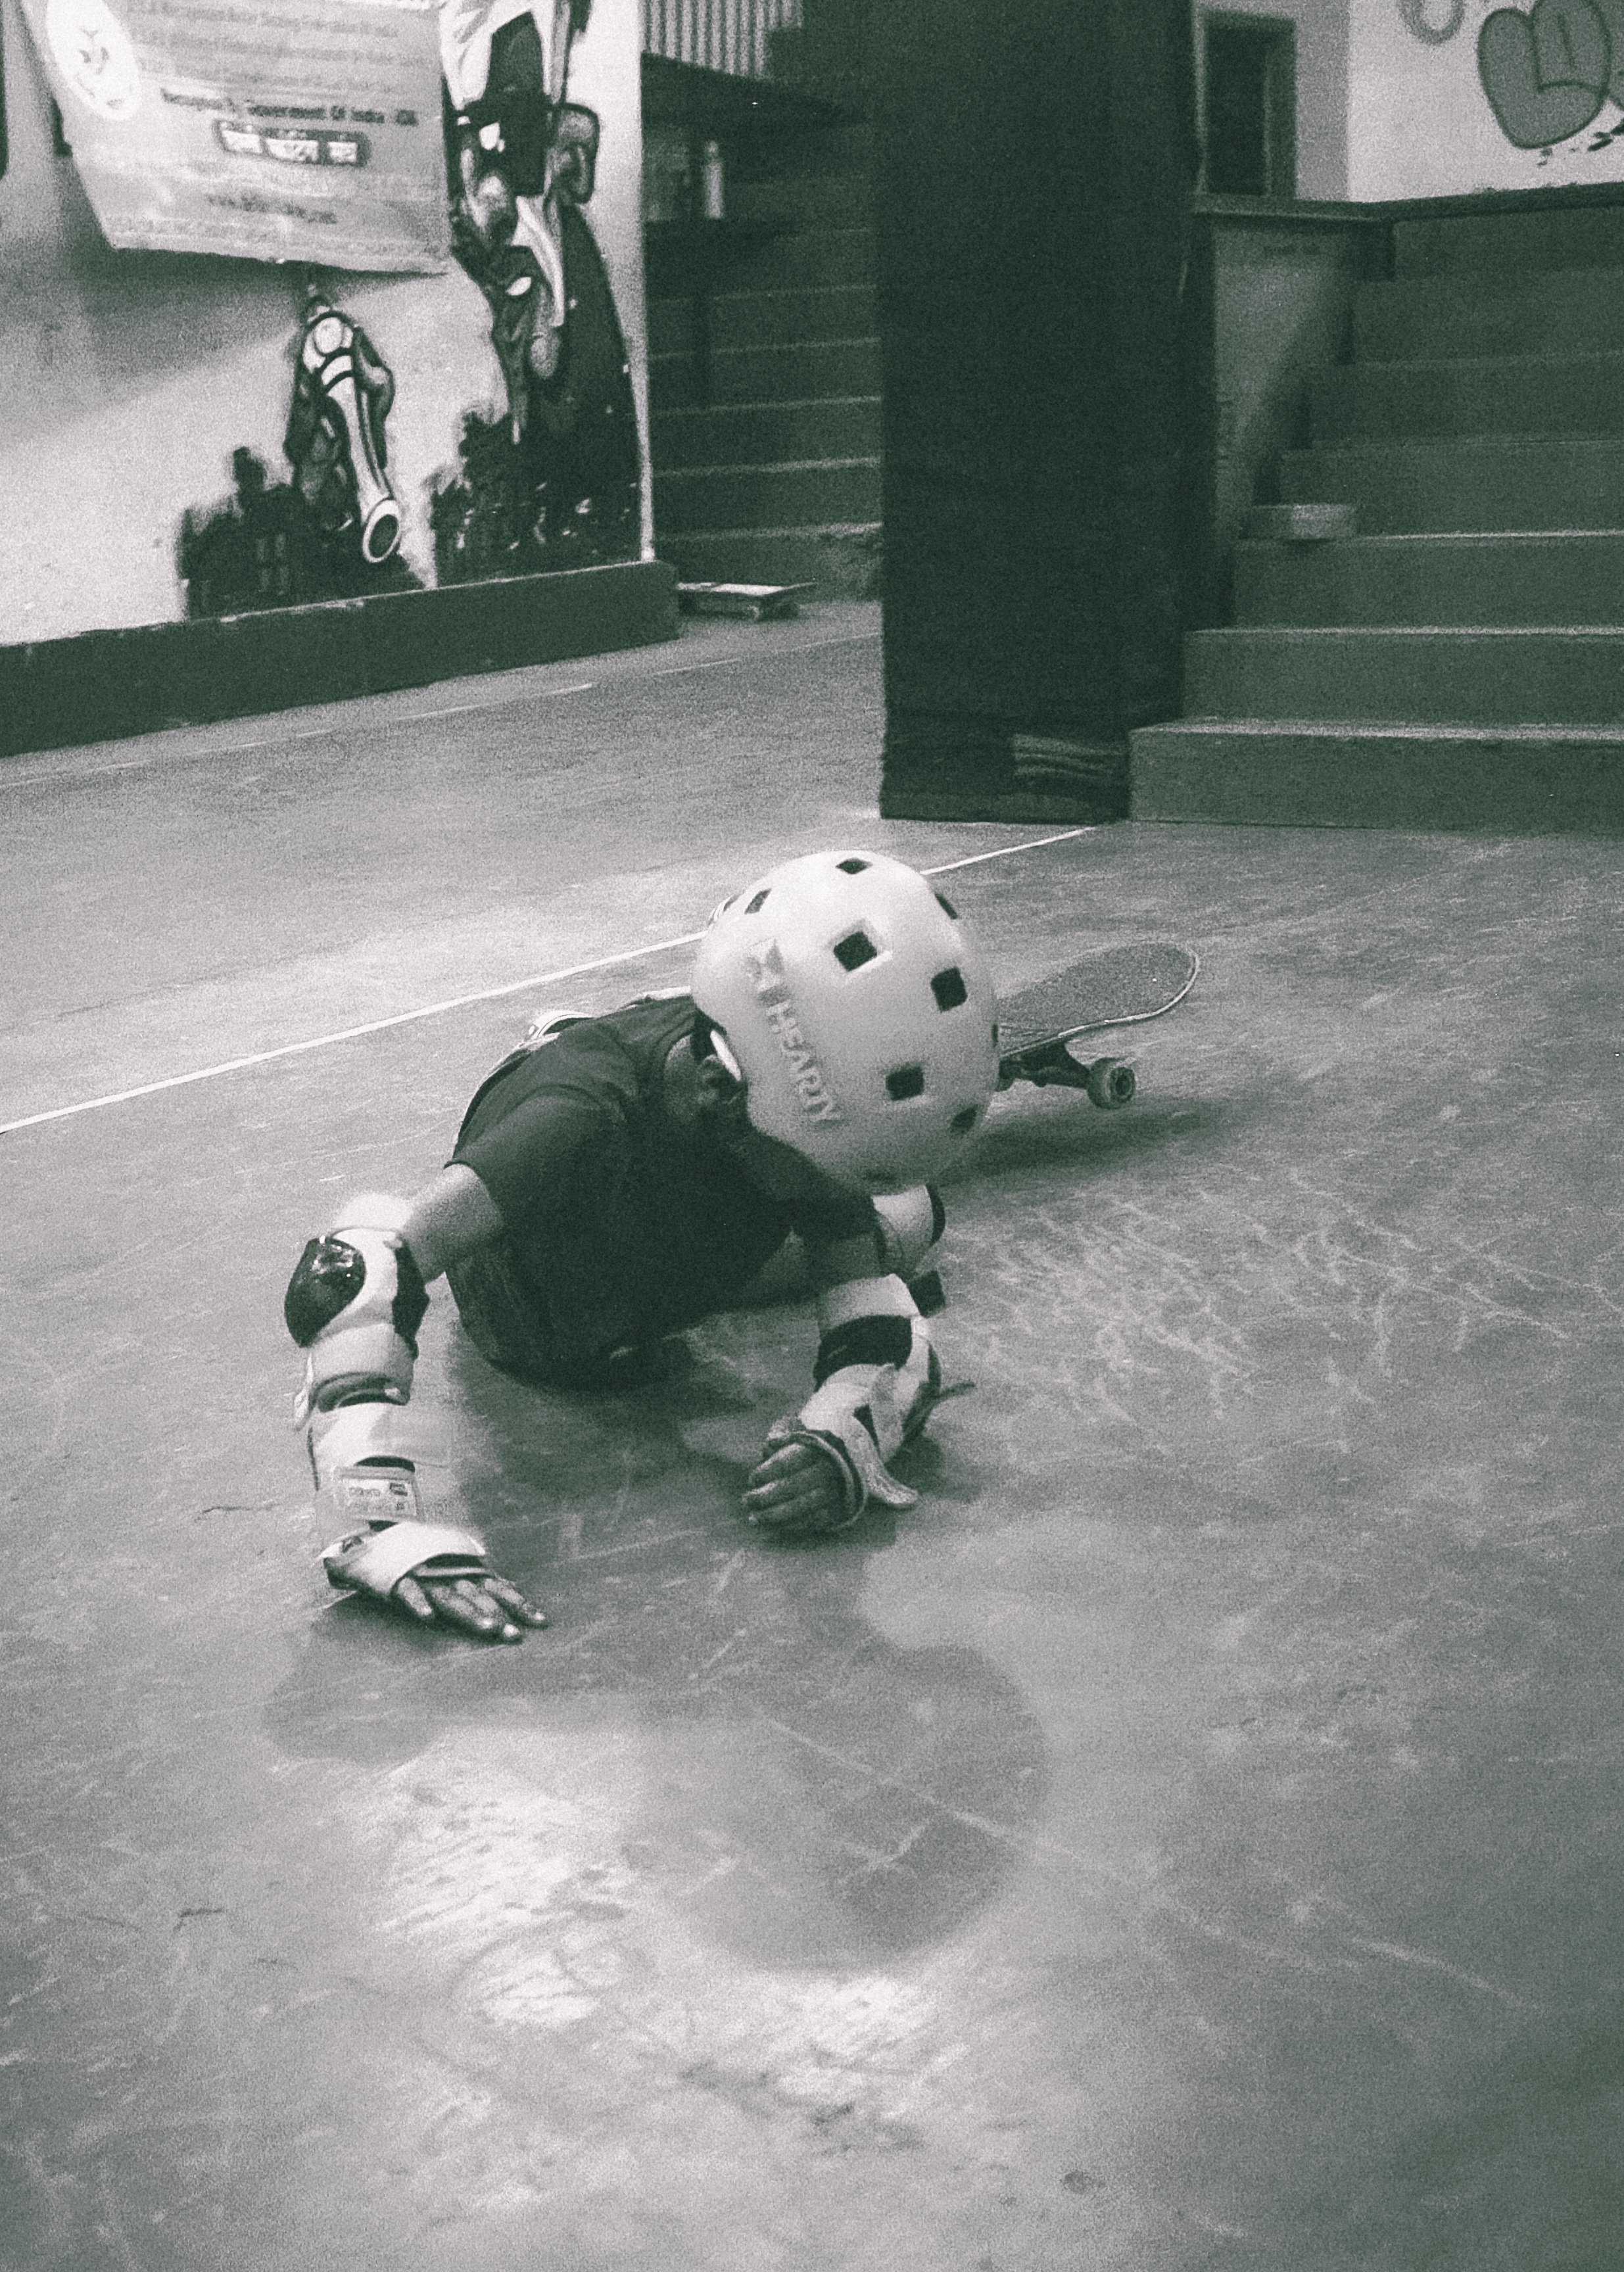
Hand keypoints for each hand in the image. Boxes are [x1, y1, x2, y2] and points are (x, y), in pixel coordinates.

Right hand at [393, 1568, 547, 1641]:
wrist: (386, 1537)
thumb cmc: (429, 1557)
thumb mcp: (461, 1566)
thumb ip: (486, 1581)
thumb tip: (515, 1589)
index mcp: (469, 1573)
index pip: (501, 1591)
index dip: (521, 1605)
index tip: (542, 1623)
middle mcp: (453, 1575)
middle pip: (479, 1598)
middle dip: (498, 1615)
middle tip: (515, 1635)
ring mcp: (428, 1578)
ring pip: (452, 1598)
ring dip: (470, 1613)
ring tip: (487, 1629)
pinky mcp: (401, 1580)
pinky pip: (410, 1593)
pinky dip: (419, 1603)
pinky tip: (427, 1617)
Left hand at [742, 1436, 852, 1535]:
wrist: (849, 1463)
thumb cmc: (814, 1447)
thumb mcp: (800, 1432)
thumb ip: (782, 1436)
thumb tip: (768, 1447)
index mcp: (818, 1448)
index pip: (787, 1461)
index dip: (767, 1471)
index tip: (752, 1478)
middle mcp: (829, 1470)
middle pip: (793, 1485)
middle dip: (766, 1496)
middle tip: (746, 1501)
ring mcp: (836, 1491)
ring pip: (803, 1506)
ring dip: (775, 1515)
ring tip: (754, 1519)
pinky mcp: (840, 1509)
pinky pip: (814, 1521)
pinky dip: (792, 1525)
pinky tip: (774, 1526)